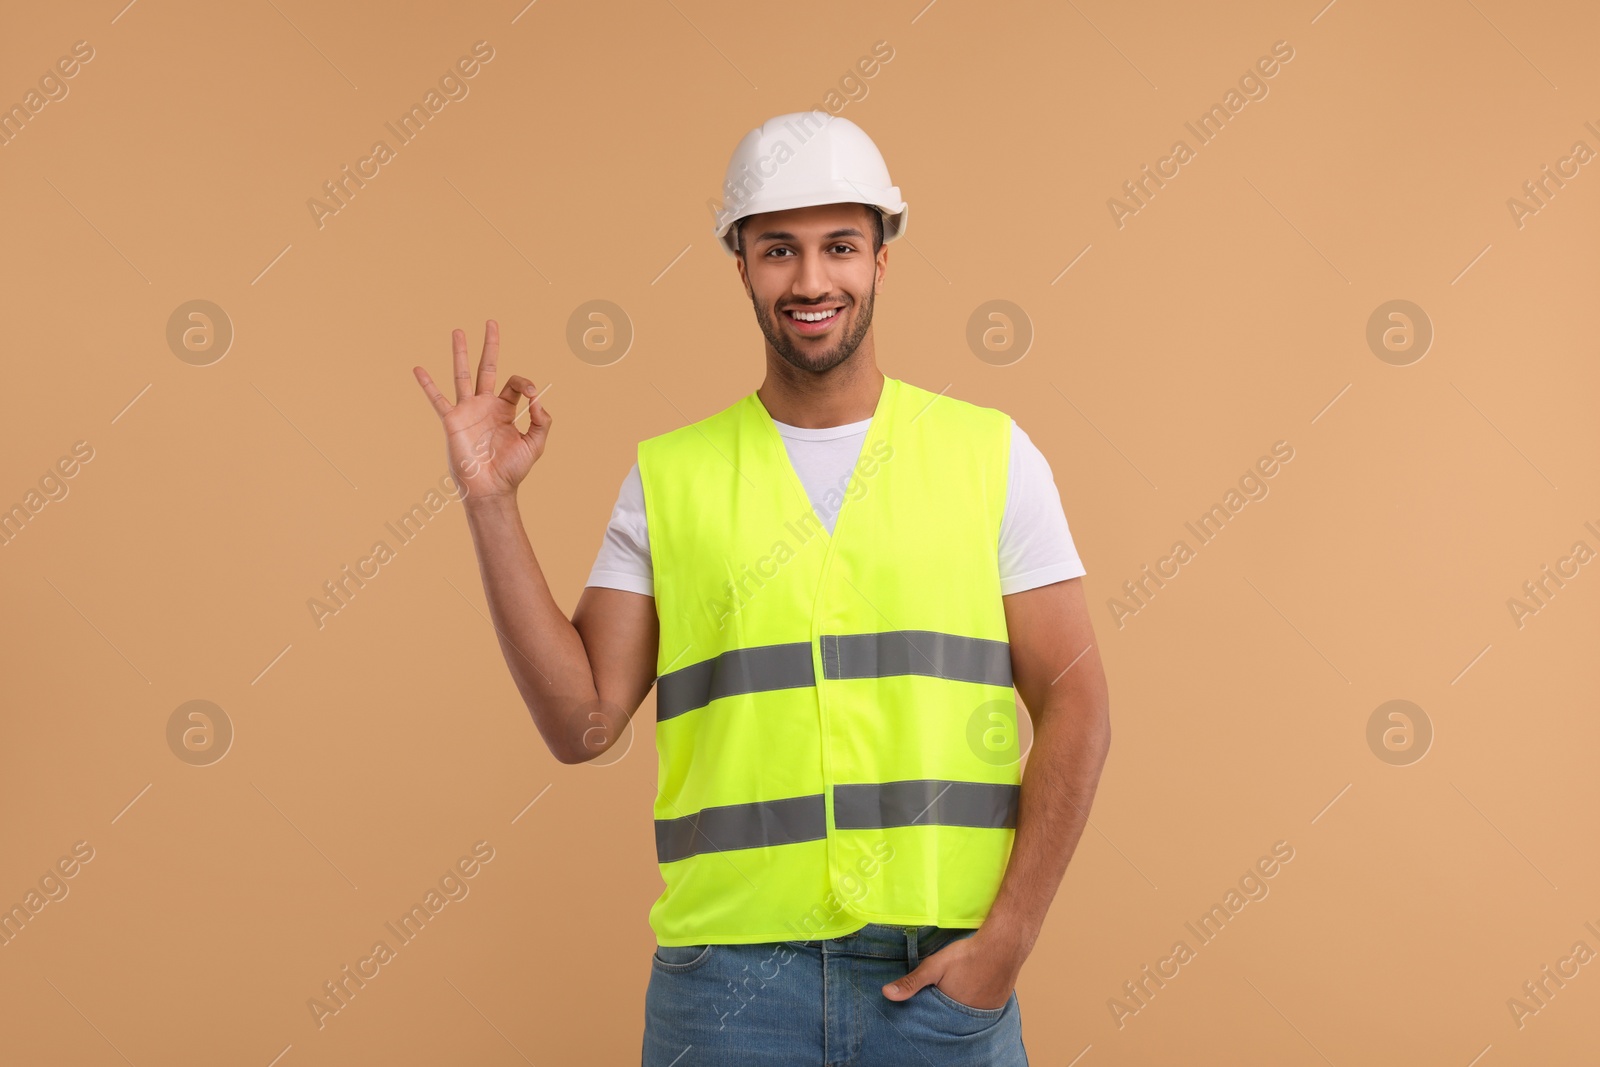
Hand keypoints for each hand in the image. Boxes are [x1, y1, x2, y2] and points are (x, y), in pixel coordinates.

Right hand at [413, 319, 549, 502]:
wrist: (491, 488)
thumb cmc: (512, 469)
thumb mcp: (536, 443)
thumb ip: (541, 419)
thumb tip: (538, 397)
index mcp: (506, 409)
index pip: (514, 382)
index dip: (525, 382)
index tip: (532, 392)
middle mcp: (486, 405)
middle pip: (487, 367)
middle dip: (490, 345)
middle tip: (491, 322)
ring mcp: (468, 410)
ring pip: (462, 374)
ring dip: (460, 352)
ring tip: (458, 330)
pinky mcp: (453, 420)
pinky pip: (437, 399)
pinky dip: (427, 384)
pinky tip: (418, 369)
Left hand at [881, 926, 1026, 1011]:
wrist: (1003, 944)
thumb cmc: (966, 955)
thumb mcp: (934, 966)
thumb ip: (912, 982)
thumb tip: (886, 994)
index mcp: (952, 1013)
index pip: (936, 1020)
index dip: (930, 1010)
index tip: (926, 1001)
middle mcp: (971, 1018)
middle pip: (952, 1017)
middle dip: (945, 1009)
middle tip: (944, 990)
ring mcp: (986, 1012)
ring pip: (967, 1013)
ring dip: (961, 1005)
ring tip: (958, 988)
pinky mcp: (998, 1004)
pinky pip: (982, 1008)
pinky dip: (975, 1001)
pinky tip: (973, 987)